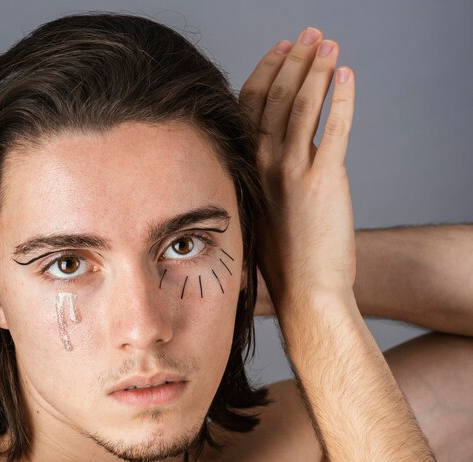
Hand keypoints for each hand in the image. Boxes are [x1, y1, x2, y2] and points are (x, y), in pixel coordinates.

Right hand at [239, 28, 355, 311]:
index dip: (266, 74)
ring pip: (302, 106)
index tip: (280, 51)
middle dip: (294, 60)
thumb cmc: (283, 262)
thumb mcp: (262, 215)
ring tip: (328, 44)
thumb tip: (271, 165)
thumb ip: (263, 183)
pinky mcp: (324, 180)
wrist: (304, 293)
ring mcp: (292, 172)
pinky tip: (348, 76)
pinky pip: (333, 128)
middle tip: (309, 35)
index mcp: (246, 172)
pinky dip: (342, 98)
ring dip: (316, 69)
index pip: (251, 109)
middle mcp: (263, 166)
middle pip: (277, 98)